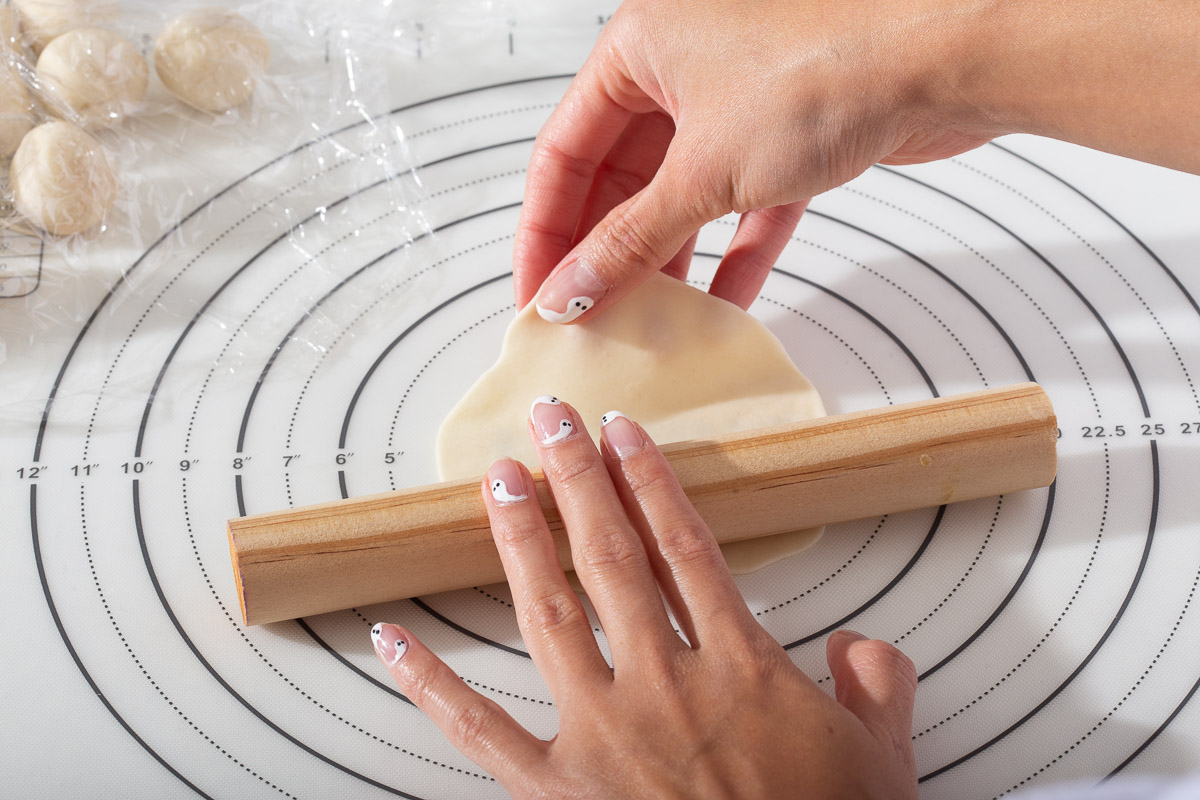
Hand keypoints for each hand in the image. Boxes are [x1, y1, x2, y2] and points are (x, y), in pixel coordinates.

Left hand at [371, 400, 917, 797]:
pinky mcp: (556, 791)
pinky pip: (481, 730)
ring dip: (523, 539)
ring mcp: (605, 734)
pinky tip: (393, 639)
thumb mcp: (882, 761)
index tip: (621, 434)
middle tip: (549, 420)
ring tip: (499, 479)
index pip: (684, 548)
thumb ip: (877, 686)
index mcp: (740, 668)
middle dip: (577, 478)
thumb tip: (862, 647)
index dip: (649, 482)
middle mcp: (664, 684)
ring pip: (551, 614)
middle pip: (612, 557)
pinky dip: (431, 684)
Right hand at [514, 0, 1199, 323]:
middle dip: (605, 253)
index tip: (537, 296)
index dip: (544, 232)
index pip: (562, 153)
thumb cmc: (827, 69)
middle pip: (618, 179)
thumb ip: (629, 240)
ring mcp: (734, 103)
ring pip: (678, 197)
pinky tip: (721, 308)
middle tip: (588, 319)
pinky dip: (730, 255)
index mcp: (637, 50)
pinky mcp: (785, 138)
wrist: (948, 58)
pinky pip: (740, 206)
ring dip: (665, 262)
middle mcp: (680, 69)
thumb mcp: (703, 171)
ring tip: (645, 325)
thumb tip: (571, 290)